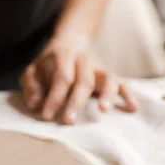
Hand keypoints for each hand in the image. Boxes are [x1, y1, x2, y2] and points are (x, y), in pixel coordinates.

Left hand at [20, 35, 137, 124]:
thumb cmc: (48, 65)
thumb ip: (30, 85)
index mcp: (63, 56)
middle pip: (83, 80)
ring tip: (103, 111)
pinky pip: (122, 83)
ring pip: (106, 78)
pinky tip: (134, 108)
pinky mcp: (108, 75)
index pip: (61, 78)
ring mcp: (98, 67)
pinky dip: (128, 95)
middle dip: (75, 102)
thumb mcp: (32, 71)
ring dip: (107, 94)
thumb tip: (35, 104)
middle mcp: (83, 59)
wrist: (70, 43)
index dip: (54, 98)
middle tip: (68, 122)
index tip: (46, 116)